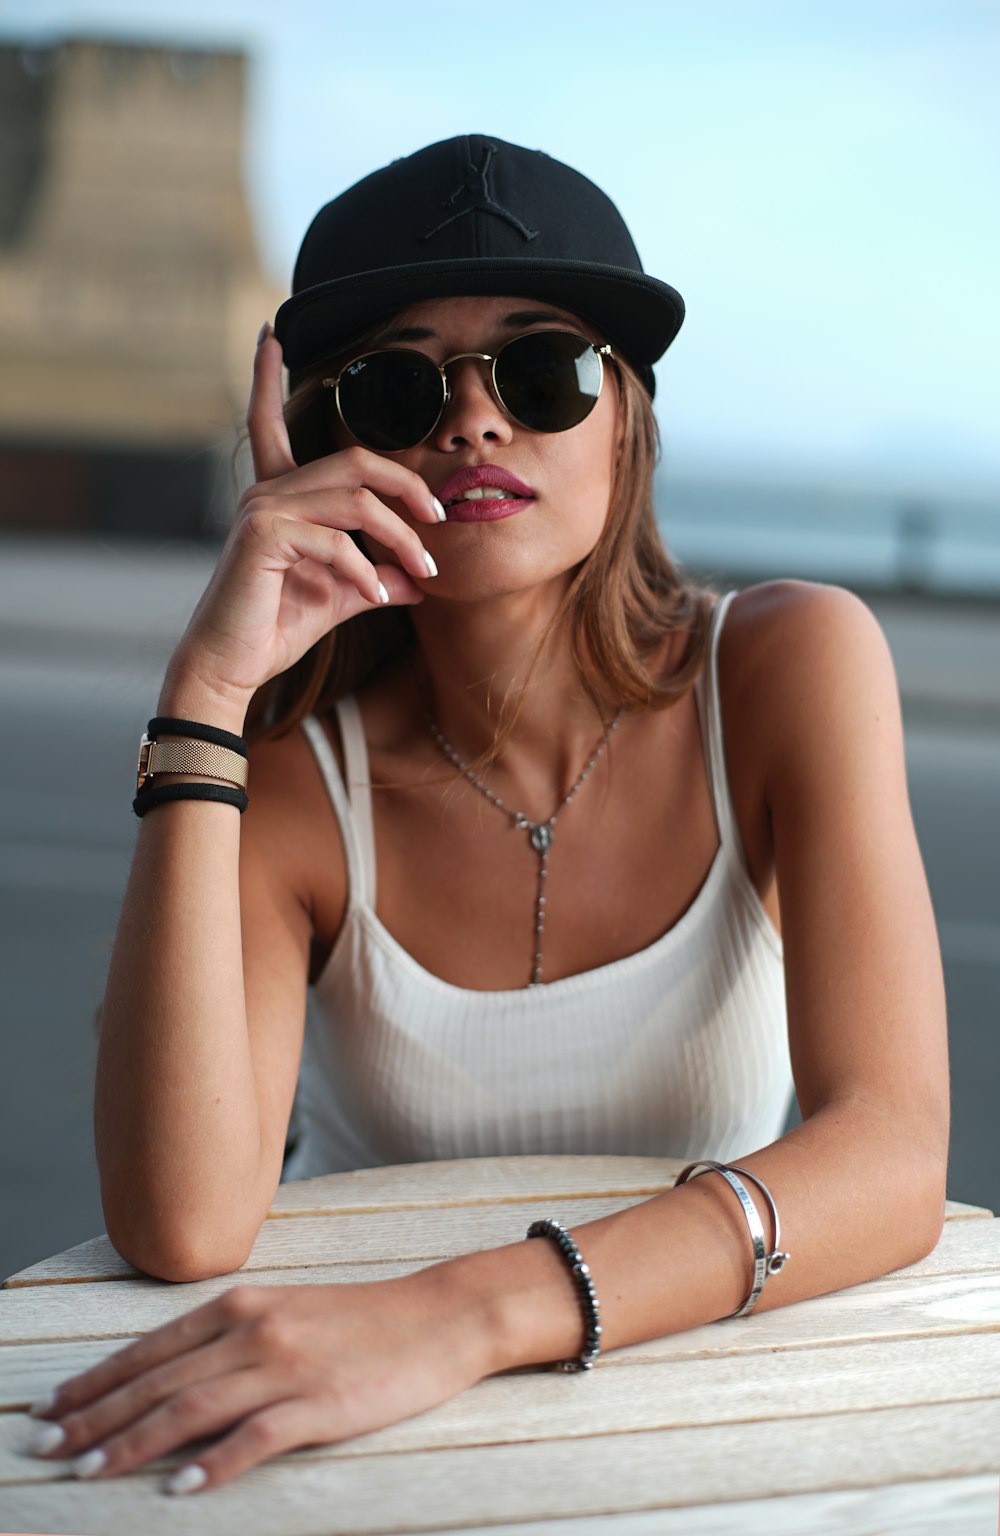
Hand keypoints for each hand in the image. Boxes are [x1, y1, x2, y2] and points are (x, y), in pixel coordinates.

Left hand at [29, 1271, 492, 1494]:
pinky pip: (254, 1438)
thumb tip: (167, 1374)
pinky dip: (213, 1465)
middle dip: (94, 1417)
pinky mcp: (320, 1404)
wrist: (437, 1316)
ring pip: (191, 1410)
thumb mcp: (286, 1311)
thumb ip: (229, 1336)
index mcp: (242, 1305)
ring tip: (87, 1472)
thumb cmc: (360, 1319)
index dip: (95, 1381)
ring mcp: (286, 1367)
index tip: (49, 1407)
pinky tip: (179, 1490)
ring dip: (132, 1444)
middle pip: (158, 1382)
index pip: (151, 1350)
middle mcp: (254, 1330)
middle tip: (44, 1448)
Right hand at [163, 323, 444, 717]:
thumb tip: (420, 580)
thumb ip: (378, 578)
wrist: (232, 666)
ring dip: (401, 537)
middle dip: (406, 484)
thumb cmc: (277, 627)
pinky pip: (336, 542)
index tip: (270, 334)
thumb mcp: (341, 595)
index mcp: (279, 494)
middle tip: (438, 517)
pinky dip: (366, 570)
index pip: (269, 423)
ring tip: (425, 570)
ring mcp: (262, 509)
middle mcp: (267, 491)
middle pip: (355, 461)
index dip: (265, 377)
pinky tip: (377, 593)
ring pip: (356, 501)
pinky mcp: (263, 537)